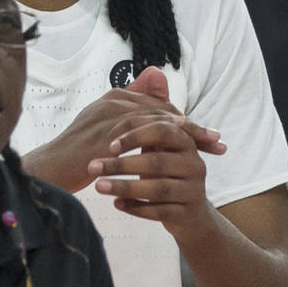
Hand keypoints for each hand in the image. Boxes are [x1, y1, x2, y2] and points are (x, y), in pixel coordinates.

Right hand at [22, 67, 224, 192]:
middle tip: (216, 141)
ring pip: (154, 117)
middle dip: (192, 126)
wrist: (49, 171)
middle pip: (162, 109)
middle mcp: (112, 100)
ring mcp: (107, 115)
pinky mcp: (102, 133)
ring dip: (184, 130)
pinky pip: (137, 131)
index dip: (186, 121)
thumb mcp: (110, 132)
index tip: (210, 137)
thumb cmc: (81, 153)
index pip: (160, 106)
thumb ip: (131, 114)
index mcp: (115, 97)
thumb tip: (156, 79)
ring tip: (206, 144)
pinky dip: (160, 135)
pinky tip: (178, 143)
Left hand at [87, 96, 221, 240]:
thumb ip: (153, 113)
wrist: (191, 214)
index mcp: (187, 143)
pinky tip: (116, 205)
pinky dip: (136, 208)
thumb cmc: (169, 173)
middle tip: (92, 167)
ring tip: (98, 186)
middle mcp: (195, 165)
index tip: (108, 145)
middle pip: (157, 162)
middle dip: (121, 164)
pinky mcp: (186, 214)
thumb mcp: (163, 144)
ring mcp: (192, 190)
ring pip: (157, 189)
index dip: (135, 136)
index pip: (163, 131)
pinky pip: (159, 212)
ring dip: (124, 187)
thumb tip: (152, 72)